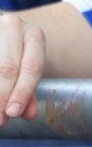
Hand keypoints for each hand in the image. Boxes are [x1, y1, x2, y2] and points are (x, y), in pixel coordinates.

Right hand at [0, 12, 44, 126]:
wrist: (1, 31)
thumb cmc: (13, 50)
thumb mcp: (25, 63)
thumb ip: (28, 88)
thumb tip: (30, 115)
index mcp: (33, 34)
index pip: (32, 66)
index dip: (23, 92)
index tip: (13, 113)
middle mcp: (14, 27)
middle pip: (8, 69)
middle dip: (3, 97)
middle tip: (0, 119)